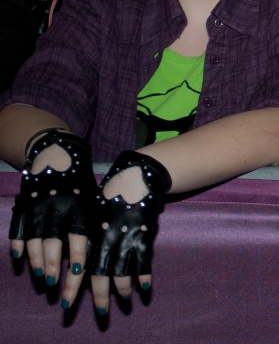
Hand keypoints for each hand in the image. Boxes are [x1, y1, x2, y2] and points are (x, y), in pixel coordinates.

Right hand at [9, 129, 96, 309]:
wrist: (58, 154)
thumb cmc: (83, 182)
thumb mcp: (93, 198)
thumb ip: (94, 222)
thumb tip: (101, 250)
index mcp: (79, 206)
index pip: (79, 236)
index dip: (78, 254)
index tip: (79, 271)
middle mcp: (57, 208)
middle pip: (52, 243)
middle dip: (53, 266)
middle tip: (54, 284)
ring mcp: (38, 207)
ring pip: (33, 240)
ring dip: (36, 261)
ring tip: (41, 277)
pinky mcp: (24, 205)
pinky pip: (18, 229)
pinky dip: (17, 244)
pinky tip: (19, 259)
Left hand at [89, 151, 171, 314]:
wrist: (135, 177)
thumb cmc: (110, 193)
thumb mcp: (91, 211)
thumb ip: (87, 233)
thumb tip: (76, 254)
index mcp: (90, 234)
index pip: (79, 266)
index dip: (74, 285)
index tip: (69, 301)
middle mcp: (106, 240)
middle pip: (101, 275)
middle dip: (101, 296)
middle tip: (102, 313)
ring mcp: (126, 239)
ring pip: (122, 272)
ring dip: (123, 289)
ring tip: (125, 302)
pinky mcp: (143, 235)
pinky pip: (143, 261)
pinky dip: (144, 276)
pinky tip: (145, 288)